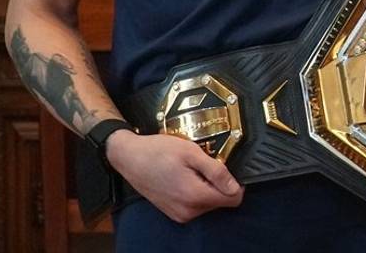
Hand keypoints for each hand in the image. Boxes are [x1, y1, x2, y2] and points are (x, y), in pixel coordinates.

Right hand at [106, 131, 243, 223]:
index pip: (233, 199)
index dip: (236, 183)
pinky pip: (196, 205)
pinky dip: (196, 191)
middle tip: (204, 164)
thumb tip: (236, 187)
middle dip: (219, 183)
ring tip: (191, 169)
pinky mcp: (173, 213)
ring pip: (209, 203)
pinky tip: (184, 176)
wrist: (129, 158)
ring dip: (207, 186)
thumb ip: (216, 171)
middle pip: (221, 201)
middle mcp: (188, 211)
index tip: (227, 167)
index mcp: (194, 196)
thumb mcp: (192, 153)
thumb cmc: (159, 151)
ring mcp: (179, 214)